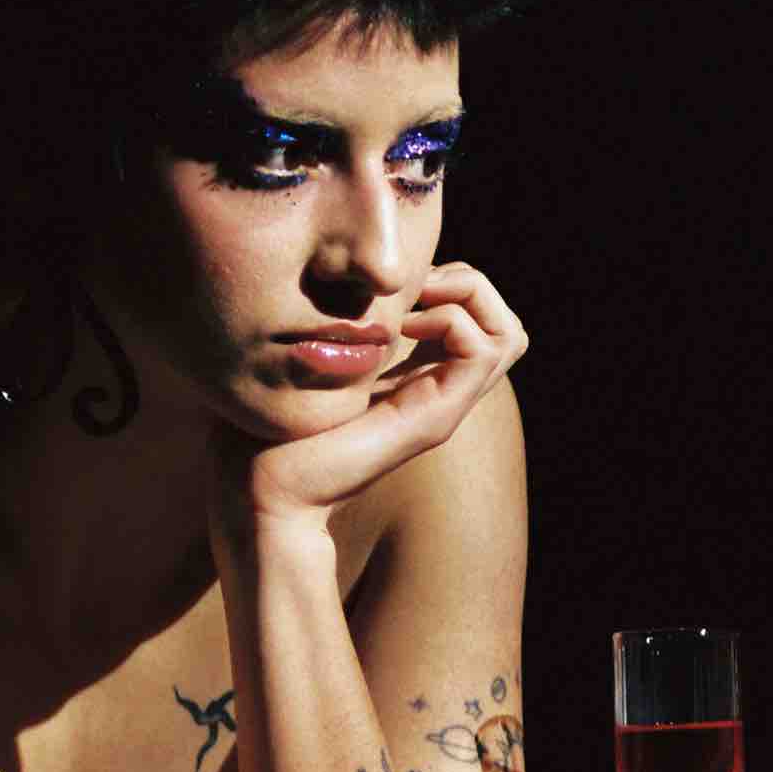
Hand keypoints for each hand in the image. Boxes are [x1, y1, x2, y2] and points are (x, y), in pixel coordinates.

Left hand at [217, 261, 528, 525]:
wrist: (263, 489)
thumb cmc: (269, 429)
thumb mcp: (308, 362)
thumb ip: (335, 331)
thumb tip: (336, 282)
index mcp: (416, 379)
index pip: (474, 319)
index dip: (446, 282)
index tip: (391, 284)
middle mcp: (440, 392)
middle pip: (504, 325)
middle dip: (464, 283)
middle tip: (410, 289)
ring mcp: (442, 406)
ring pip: (508, 333)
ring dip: (466, 299)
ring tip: (411, 306)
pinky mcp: (434, 417)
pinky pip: (484, 350)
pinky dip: (451, 320)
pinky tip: (402, 326)